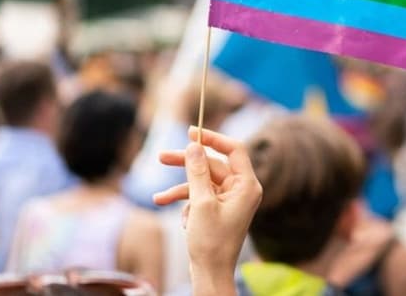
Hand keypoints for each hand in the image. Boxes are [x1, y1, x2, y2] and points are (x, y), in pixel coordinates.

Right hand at [154, 127, 261, 294]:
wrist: (211, 274)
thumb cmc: (211, 242)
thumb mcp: (201, 203)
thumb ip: (197, 172)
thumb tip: (194, 146)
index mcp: (247, 185)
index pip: (234, 150)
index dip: (213, 138)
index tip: (191, 132)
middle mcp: (241, 190)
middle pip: (212, 165)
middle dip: (186, 164)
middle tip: (161, 157)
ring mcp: (229, 200)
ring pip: (202, 181)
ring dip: (180, 189)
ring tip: (158, 198)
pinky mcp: (217, 209)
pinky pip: (199, 197)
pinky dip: (185, 203)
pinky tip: (176, 217)